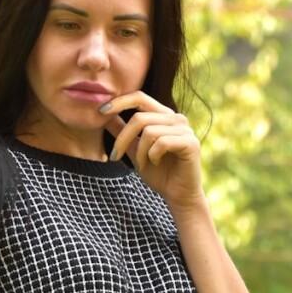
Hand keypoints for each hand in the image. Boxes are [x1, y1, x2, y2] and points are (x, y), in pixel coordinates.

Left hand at [100, 90, 206, 210]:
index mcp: (163, 116)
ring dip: (139, 153)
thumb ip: (122, 132)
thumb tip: (104, 116)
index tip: (101, 111)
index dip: (119, 102)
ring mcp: (185, 129)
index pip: (139, 97)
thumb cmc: (159, 174)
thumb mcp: (134, 151)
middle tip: (115, 156)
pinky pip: (162, 143)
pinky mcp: (190, 142)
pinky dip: (152, 156)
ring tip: (141, 165)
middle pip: (139, 117)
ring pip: (149, 132)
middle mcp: (176, 118)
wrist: (178, 195)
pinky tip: (156, 164)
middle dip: (122, 139)